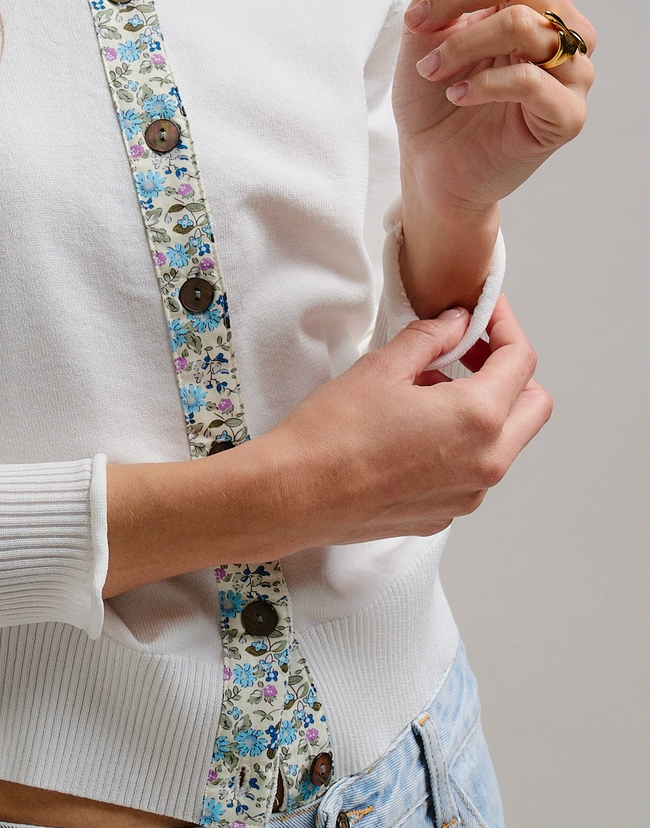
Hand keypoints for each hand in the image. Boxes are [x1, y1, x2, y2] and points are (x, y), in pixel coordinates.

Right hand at [249, 297, 548, 553]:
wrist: (294, 494)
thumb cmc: (332, 435)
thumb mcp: (382, 367)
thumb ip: (430, 338)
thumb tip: (455, 323)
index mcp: (477, 419)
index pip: (521, 361)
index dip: (504, 326)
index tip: (483, 313)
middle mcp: (485, 463)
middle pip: (533, 407)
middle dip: (510, 372)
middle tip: (467, 351)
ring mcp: (467, 495)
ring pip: (504, 442)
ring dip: (484, 410)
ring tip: (426, 391)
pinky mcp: (443, 514)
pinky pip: (471, 472)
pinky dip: (458, 444)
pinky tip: (412, 431)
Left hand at [394, 0, 594, 215]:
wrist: (431, 163)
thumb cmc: (434, 93)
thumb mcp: (429, 28)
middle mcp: (565, 28)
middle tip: (418, 25)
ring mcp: (572, 72)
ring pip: (524, 25)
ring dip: (461, 43)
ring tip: (431, 69)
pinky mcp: (566, 115)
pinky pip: (530, 81)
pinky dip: (482, 83)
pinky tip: (456, 95)